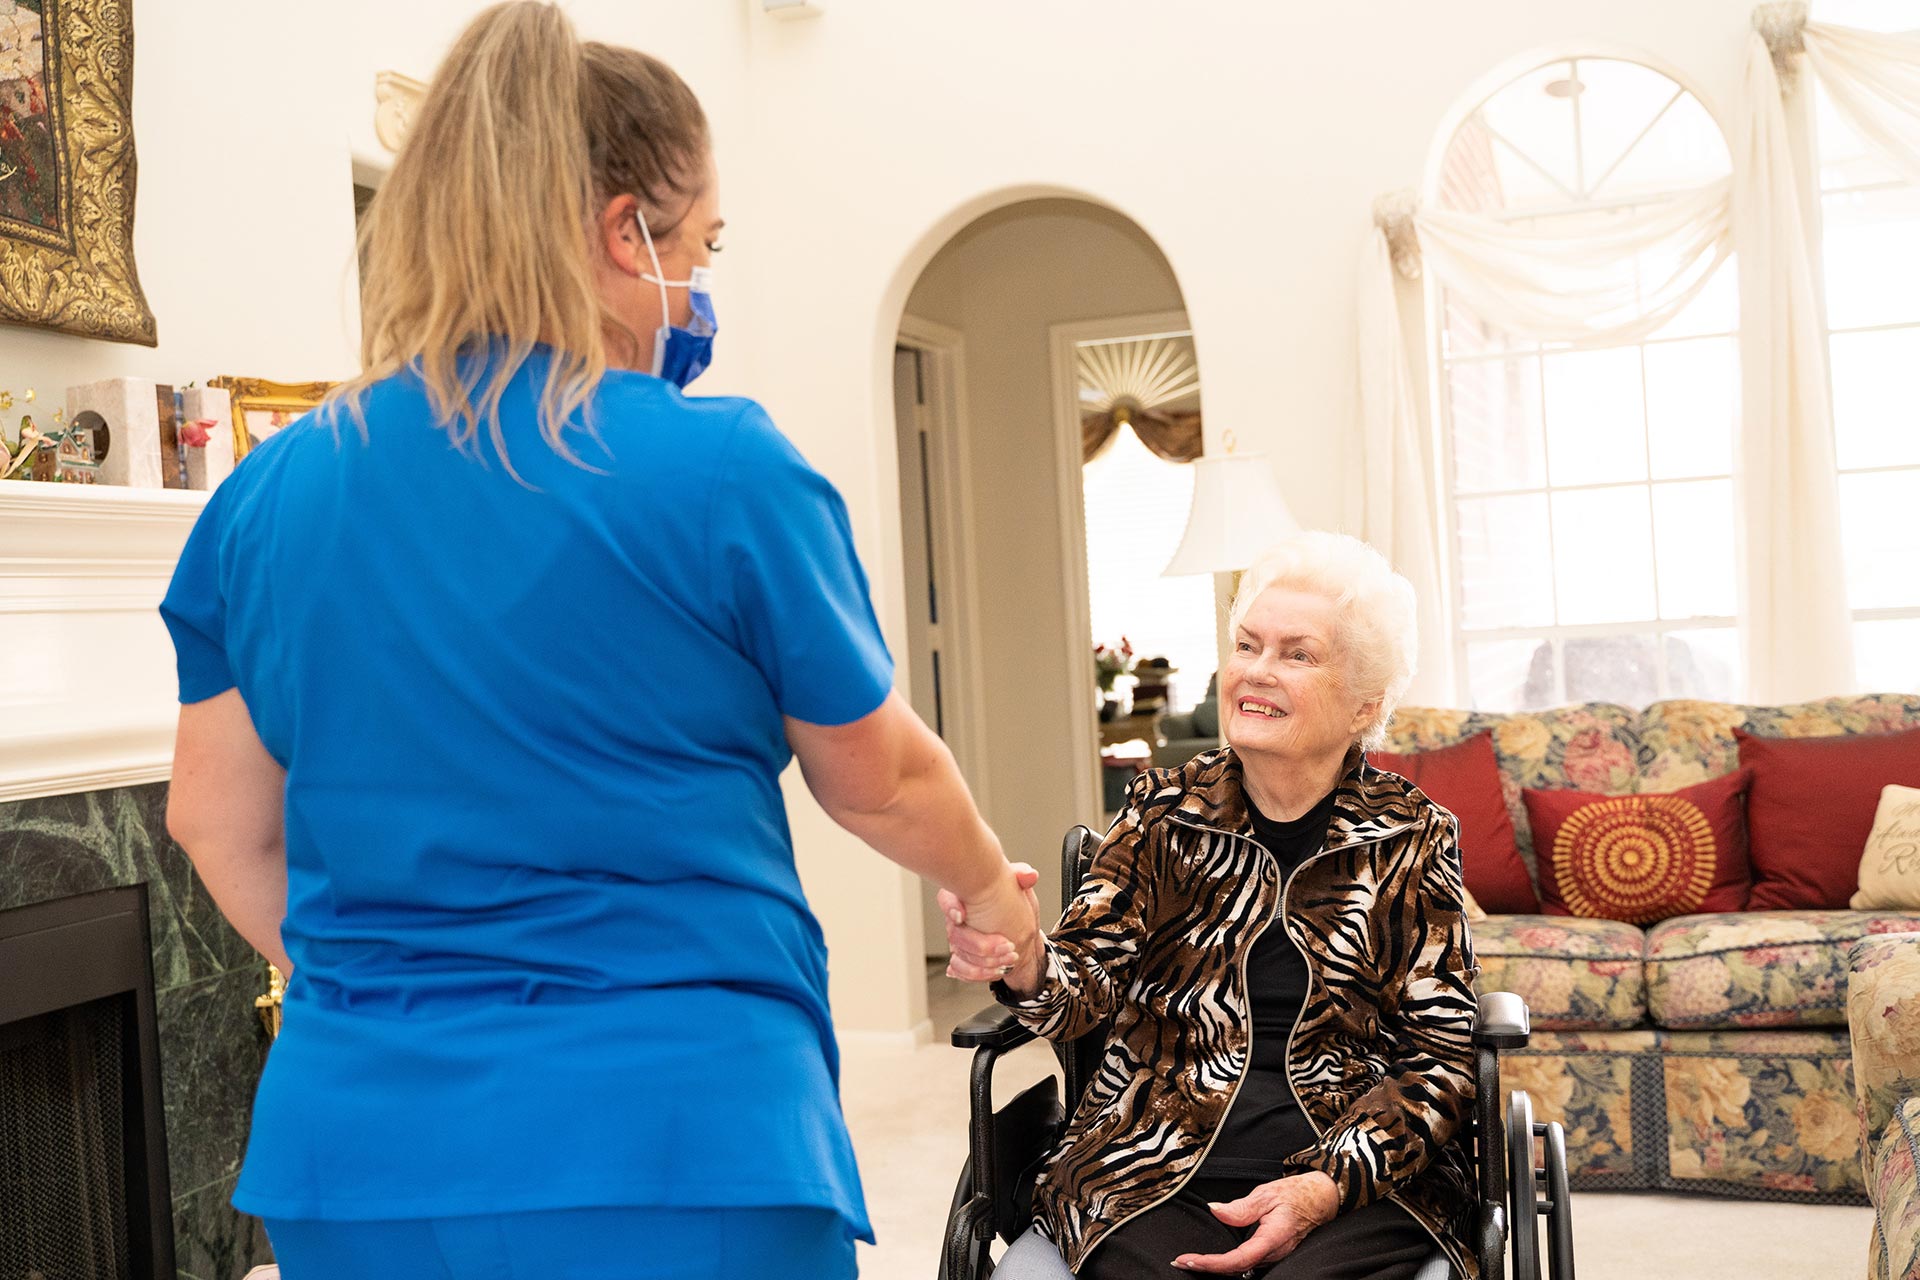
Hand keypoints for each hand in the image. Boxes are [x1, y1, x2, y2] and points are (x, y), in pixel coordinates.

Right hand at [940, 862, 1042, 991]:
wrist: (1016, 929)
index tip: (961, 915)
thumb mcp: (1019, 886)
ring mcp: (957, 940)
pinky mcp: (962, 958)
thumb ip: (1022, 876)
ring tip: (1010, 959)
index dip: (950, 906)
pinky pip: (961, 970)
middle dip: (983, 945)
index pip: (946, 897)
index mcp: (964, 896)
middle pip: (956, 935)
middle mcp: (956, 919)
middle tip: (1008, 945)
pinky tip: (997, 969)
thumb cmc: (1011, 903)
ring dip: (986, 963)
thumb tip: (1029, 876)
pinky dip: (980, 973)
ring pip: (960, 956)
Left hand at [1172, 1171, 1338, 1273]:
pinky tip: (1213, 1260)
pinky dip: (1227, 1264)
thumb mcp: (1268, 1193)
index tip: (1190, 1259)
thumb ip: (1241, 1207)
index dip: (1213, 1263)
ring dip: (1215, 1267)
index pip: (1238, 1259)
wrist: (1322, 1198)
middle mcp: (1274, 1253)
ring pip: (1241, 1269)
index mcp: (1273, 1238)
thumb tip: (1215, 1211)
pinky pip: (1247, 1264)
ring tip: (1190, 1261)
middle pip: (1236, 1269)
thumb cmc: (1297, 1194)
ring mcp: (1274, 1256)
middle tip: (1180, 1261)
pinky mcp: (1272, 1254)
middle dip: (1207, 1267)